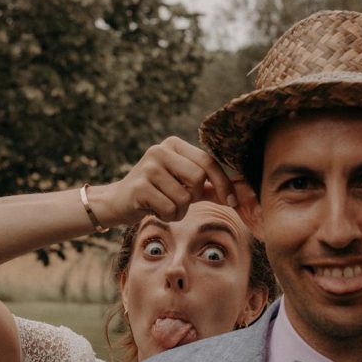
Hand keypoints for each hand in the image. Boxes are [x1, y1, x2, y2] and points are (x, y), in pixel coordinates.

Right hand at [91, 137, 236, 227]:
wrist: (118, 202)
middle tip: (181, 201)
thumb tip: (243, 191)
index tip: (232, 201)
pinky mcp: (139, 186)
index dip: (224, 183)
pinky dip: (168, 216)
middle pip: (198, 178)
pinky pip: (169, 208)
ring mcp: (148, 167)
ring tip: (164, 206)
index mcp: (174, 145)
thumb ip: (212, 187)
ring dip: (179, 210)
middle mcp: (160, 150)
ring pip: (184, 197)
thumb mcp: (186, 187)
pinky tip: (154, 210)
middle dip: (194, 197)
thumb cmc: (158, 193)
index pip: (208, 161)